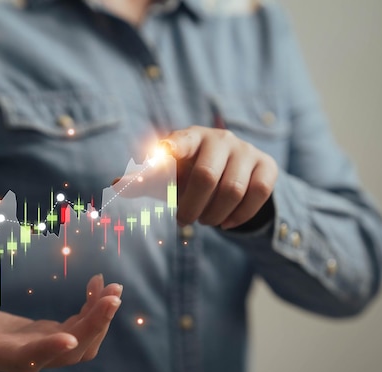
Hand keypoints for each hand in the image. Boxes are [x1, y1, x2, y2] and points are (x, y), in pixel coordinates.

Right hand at [0, 274, 121, 371]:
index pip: (27, 358)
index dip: (48, 349)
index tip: (71, 337)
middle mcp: (27, 357)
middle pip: (69, 352)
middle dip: (93, 325)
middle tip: (112, 296)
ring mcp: (42, 349)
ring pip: (83, 344)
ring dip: (101, 319)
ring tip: (113, 288)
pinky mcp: (49, 337)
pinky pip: (80, 328)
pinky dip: (93, 310)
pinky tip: (98, 285)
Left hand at [114, 126, 277, 228]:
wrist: (233, 171)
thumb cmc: (189, 174)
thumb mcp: (167, 177)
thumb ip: (144, 181)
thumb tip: (114, 186)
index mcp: (190, 138)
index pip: (180, 141)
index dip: (173, 148)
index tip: (164, 153)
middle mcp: (220, 139)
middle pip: (207, 176)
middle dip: (192, 206)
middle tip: (184, 220)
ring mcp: (246, 150)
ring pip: (233, 190)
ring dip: (215, 214)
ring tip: (206, 221)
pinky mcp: (267, 166)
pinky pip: (258, 194)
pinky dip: (240, 215)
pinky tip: (227, 223)